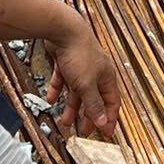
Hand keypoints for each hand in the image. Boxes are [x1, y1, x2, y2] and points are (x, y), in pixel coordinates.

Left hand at [46, 16, 121, 137]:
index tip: (105, 134)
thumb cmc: (79, 53)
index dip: (108, 118)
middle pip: (94, 99)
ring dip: (71, 107)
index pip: (112, 102)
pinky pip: (62, 79)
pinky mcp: (66, 61)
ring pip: (77, 91)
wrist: (63, 28)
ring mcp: (80, 66)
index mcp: (106, 77)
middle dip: (88, 116)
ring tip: (65, 121)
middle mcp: (95, 72)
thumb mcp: (86, 85)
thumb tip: (102, 122)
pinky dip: (57, 89)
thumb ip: (93, 104)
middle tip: (83, 132)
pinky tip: (51, 99)